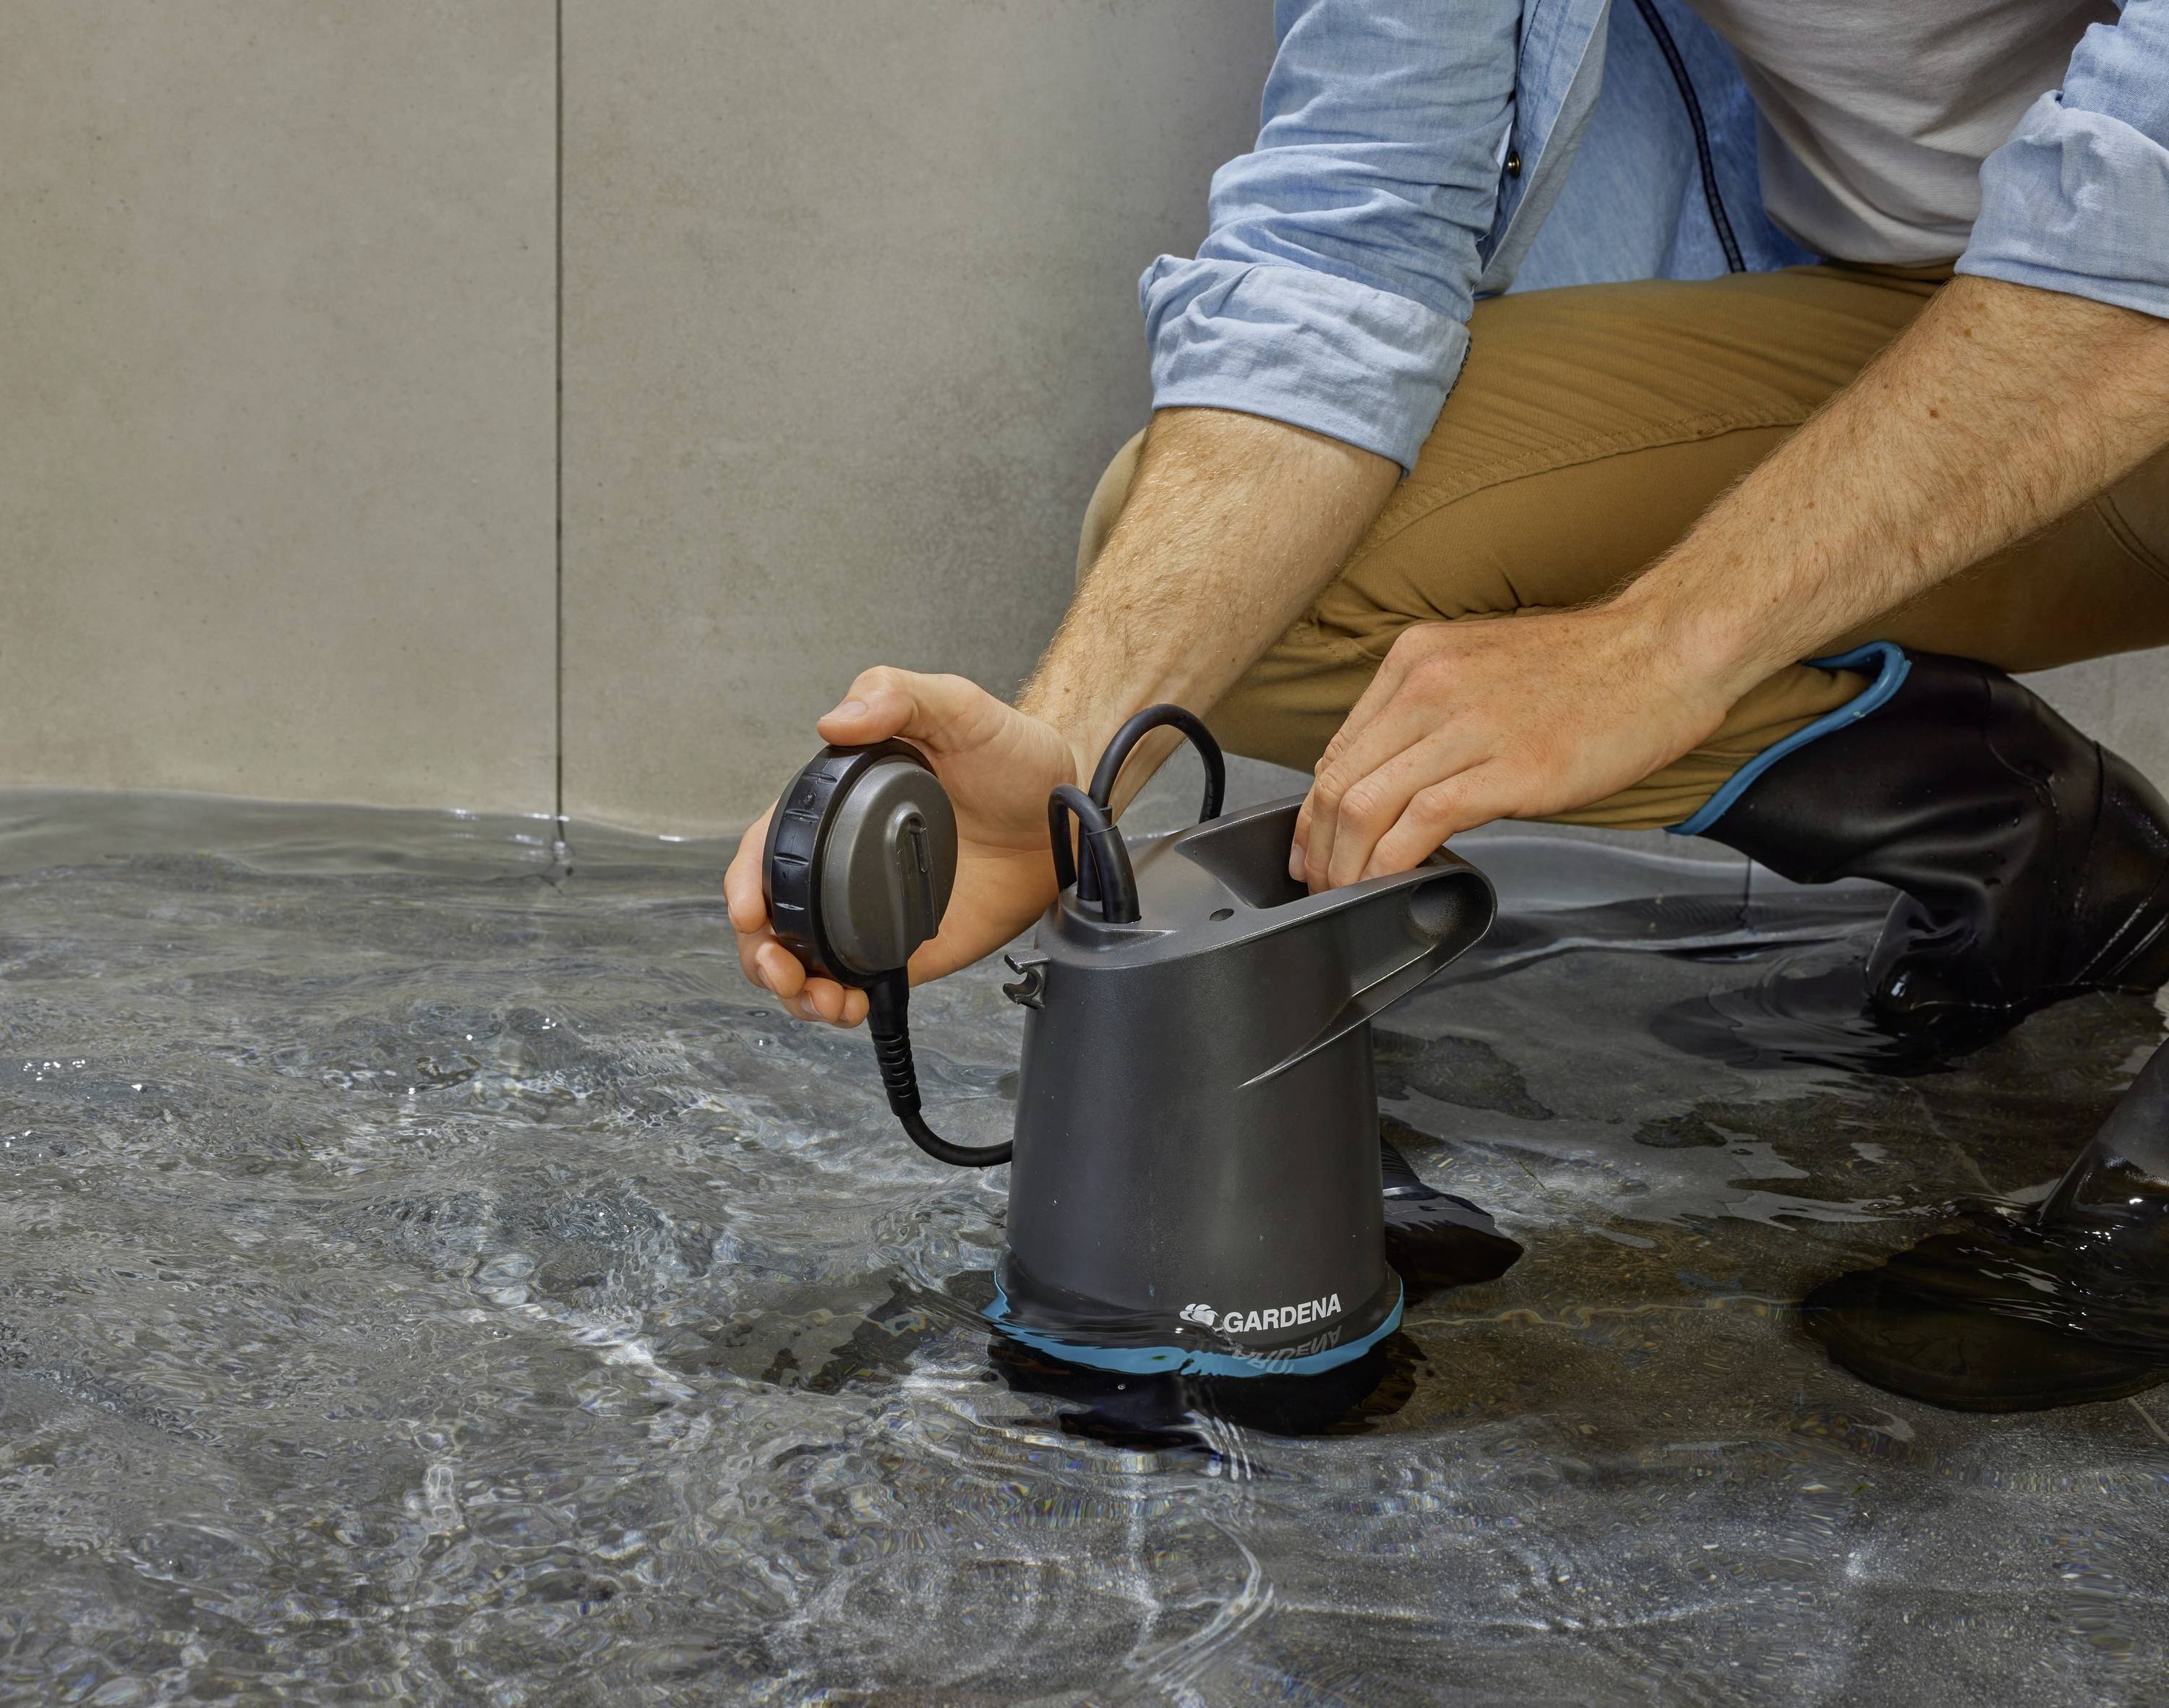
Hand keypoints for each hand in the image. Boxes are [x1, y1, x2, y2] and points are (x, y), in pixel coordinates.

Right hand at [724, 668, 1078, 1026]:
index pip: (770, 845)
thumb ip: (898, 696)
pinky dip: (841, 1003)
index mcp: (839, 806)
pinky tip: (847, 1006)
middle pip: (776, 914)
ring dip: (794, 987)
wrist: (1066, 807)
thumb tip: (837, 721)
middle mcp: (845, 861)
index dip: (749, 878)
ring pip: (808, 958)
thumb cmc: (1012, 753)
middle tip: (780, 967)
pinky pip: (860, 982)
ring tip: (819, 998)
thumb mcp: (956, 707)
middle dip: (761, 951)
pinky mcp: (909, 948)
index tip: (751, 909)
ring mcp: (873, 908)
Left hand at [1291, 604, 1727, 889]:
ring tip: (1347, 895)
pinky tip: (1389, 887)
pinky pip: (1420, 825)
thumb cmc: (1589, 668)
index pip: (1337, 749)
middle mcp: (1427, 686)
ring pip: (1366, 807)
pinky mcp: (1507, 769)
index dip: (1314, 812)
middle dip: (1318, 848)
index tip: (1314, 847)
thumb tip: (1392, 778)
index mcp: (1415, 659)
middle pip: (1338, 784)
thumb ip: (1429, 714)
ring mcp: (1465, 726)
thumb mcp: (1482, 668)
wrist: (1666, 651)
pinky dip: (1390, 866)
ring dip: (1346, 865)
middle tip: (1319, 884)